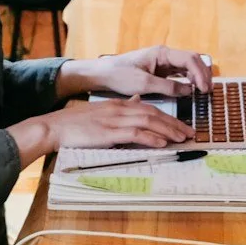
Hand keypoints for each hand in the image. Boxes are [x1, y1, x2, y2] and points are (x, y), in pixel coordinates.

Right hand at [13, 98, 194, 162]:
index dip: (168, 117)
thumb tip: (137, 101)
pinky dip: (151, 138)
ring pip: (148, 122)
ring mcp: (114, 120)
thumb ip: (121, 106)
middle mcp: (120, 109)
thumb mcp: (101, 111)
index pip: (150, 108)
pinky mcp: (108, 132)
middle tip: (190, 133)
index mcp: (118, 104)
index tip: (181, 126)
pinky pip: (134, 133)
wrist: (55, 127)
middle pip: (154, 114)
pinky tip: (162, 143)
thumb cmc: (75, 123)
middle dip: (174, 124)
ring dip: (168, 130)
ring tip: (182, 138)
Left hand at [61, 44, 213, 99]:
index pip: (189, 59)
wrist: (103, 74)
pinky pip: (180, 73)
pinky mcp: (161, 71)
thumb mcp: (143, 83)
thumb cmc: (120, 75)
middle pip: (192, 60)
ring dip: (198, 77)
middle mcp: (165, 55)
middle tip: (208, 91)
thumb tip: (189, 91)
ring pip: (188, 66)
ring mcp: (164, 62)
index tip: (204, 89)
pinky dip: (189, 80)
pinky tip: (192, 90)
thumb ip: (167, 87)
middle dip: (203, 74)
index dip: (200, 73)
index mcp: (161, 53)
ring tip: (204, 92)